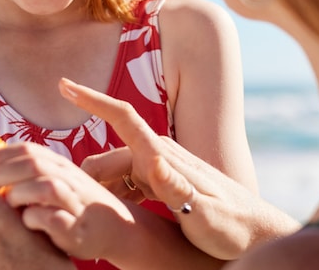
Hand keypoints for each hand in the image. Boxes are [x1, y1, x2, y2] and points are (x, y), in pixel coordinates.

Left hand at [0, 141, 138, 261]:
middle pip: (32, 164)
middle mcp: (68, 178)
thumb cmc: (74, 205)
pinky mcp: (78, 229)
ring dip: (19, 193)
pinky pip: (54, 218)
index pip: (25, 149)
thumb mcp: (53, 180)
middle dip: (3, 173)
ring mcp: (74, 202)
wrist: (116, 228)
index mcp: (58, 164)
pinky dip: (36, 218)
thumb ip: (26, 172)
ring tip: (6, 204)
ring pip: (45, 186)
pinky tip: (26, 222)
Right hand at [60, 78, 300, 259]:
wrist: (254, 234)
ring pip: (114, 172)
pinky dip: (113, 195)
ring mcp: (160, 166)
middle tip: (70, 205)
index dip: (91, 99)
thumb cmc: (230, 227)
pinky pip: (126, 183)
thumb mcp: (205, 214)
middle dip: (86, 176)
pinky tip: (113, 213)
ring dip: (99, 189)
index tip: (64, 85)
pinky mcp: (161, 181)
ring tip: (90, 214)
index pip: (123, 117)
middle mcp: (160, 155)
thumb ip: (177, 190)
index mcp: (164, 156)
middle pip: (108, 157)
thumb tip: (153, 161)